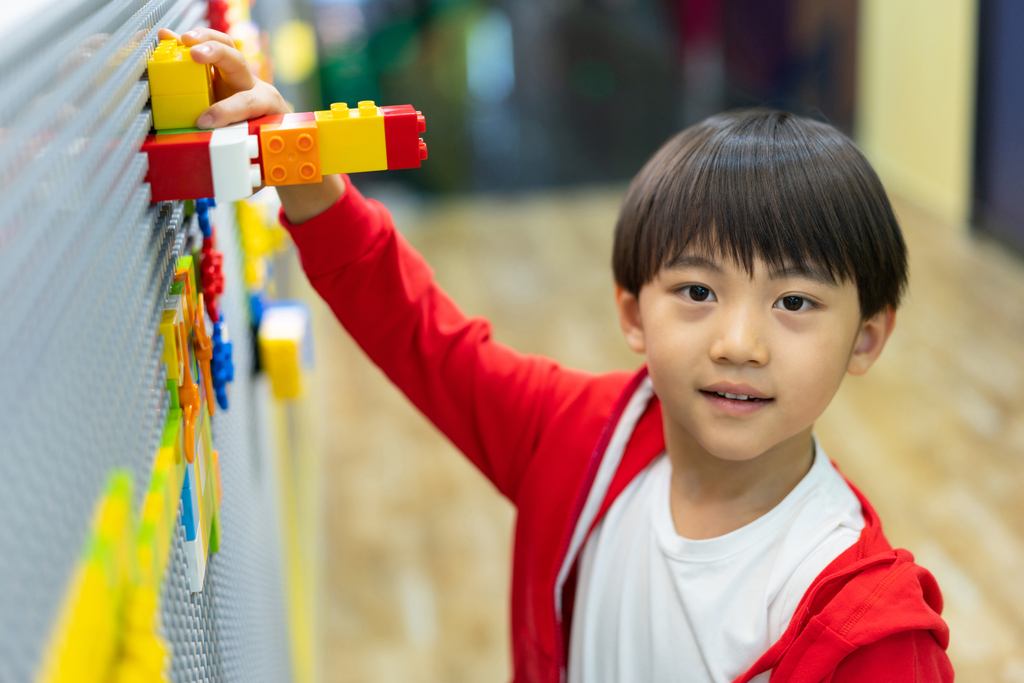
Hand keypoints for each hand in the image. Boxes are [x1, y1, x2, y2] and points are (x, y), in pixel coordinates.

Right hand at [155, 28, 344, 222]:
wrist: (281, 135)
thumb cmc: (270, 150)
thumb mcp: (262, 163)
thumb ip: (247, 174)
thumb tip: (230, 191)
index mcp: (266, 108)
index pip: (248, 102)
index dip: (227, 110)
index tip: (205, 122)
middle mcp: (252, 85)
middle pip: (238, 61)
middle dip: (217, 55)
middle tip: (195, 55)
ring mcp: (236, 75)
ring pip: (225, 46)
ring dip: (202, 40)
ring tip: (178, 40)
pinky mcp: (220, 71)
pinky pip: (208, 48)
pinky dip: (187, 41)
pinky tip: (165, 37)